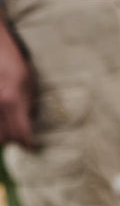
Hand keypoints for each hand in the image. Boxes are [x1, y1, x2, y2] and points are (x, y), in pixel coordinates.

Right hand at [0, 18, 33, 146]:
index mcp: (14, 100)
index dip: (28, 144)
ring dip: (2, 135)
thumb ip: (29, 104)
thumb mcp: (29, 81)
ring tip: (10, 131)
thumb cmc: (13, 60)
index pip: (22, 134)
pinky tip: (2, 122)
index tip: (32, 146)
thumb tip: (31, 123)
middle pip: (5, 137)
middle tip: (20, 138)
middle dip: (14, 141)